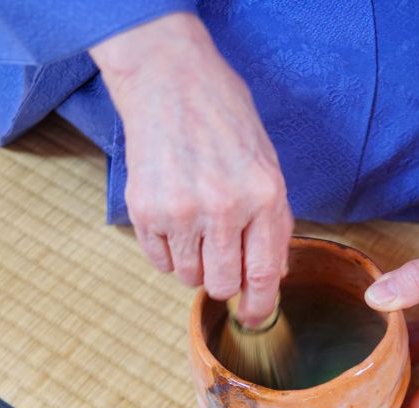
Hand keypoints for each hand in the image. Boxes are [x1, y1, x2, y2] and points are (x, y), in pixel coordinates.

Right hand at [90, 13, 292, 325]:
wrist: (170, 80)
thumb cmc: (225, 119)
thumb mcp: (267, 166)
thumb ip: (274, 223)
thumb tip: (272, 275)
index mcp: (264, 197)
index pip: (264, 274)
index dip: (259, 305)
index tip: (252, 317)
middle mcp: (224, 208)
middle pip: (223, 285)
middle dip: (224, 283)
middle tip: (219, 259)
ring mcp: (180, 211)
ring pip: (188, 277)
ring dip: (194, 265)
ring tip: (195, 227)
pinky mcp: (144, 209)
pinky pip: (158, 261)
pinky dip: (167, 252)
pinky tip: (172, 219)